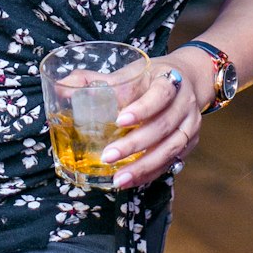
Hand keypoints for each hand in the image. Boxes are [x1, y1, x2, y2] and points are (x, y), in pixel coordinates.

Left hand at [103, 64, 201, 189]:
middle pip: (163, 126)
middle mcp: (184, 103)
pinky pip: (171, 162)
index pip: (160, 94)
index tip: (120, 120)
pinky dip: (151, 173)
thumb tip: (61, 88)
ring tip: (119, 179)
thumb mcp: (129, 72)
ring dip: (144, 166)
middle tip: (108, 157)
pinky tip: (132, 180)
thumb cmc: (150, 78)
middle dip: (135, 144)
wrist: (187, 80)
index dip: (143, 108)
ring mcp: (190, 125)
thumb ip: (96, 80)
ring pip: (170, 149)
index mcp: (170, 80)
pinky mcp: (189, 144)